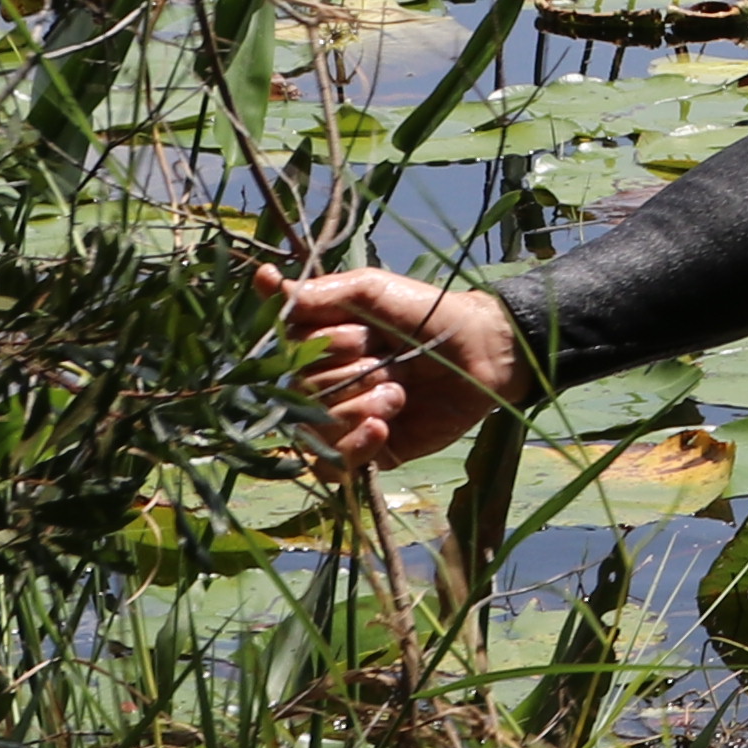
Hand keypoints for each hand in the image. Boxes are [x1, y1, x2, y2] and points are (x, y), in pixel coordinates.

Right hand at [255, 262, 526, 471]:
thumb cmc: (428, 313)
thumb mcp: (374, 290)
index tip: (363, 333)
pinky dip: (354, 447)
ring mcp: (340, 421)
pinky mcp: (363, 452)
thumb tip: (262, 281)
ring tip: (399, 392)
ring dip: (359, 406)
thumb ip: (322, 293)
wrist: (484, 351)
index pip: (287, 354)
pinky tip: (382, 428)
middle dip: (353, 372)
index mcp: (316, 347)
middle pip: (303, 391)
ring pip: (314, 428)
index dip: (326, 345)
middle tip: (391, 358)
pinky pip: (332, 466)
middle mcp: (320, 386)